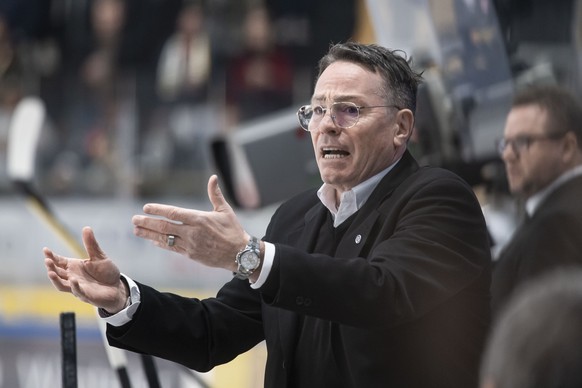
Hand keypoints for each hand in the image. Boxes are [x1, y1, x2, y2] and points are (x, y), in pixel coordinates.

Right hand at [44, 227, 127, 312]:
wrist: (117, 287)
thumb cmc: (106, 272)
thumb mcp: (99, 256)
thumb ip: (91, 244)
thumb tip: (86, 227)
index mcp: (74, 266)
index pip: (59, 261)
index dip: (51, 256)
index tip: (45, 250)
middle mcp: (72, 277)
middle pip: (57, 272)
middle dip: (51, 267)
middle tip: (47, 260)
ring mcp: (78, 287)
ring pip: (62, 285)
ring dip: (55, 279)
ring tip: (51, 272)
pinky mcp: (86, 295)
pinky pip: (78, 292)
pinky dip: (75, 287)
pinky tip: (73, 280)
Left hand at [132, 175, 247, 271]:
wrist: (239, 253)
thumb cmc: (233, 230)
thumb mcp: (225, 210)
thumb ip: (215, 194)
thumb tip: (213, 177)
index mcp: (200, 219)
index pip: (174, 213)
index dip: (158, 210)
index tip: (146, 207)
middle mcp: (193, 232)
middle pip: (165, 226)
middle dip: (147, 223)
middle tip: (134, 219)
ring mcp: (190, 244)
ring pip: (165, 238)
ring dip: (149, 234)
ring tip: (136, 230)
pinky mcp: (191, 255)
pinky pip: (172, 248)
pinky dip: (161, 244)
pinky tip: (152, 240)